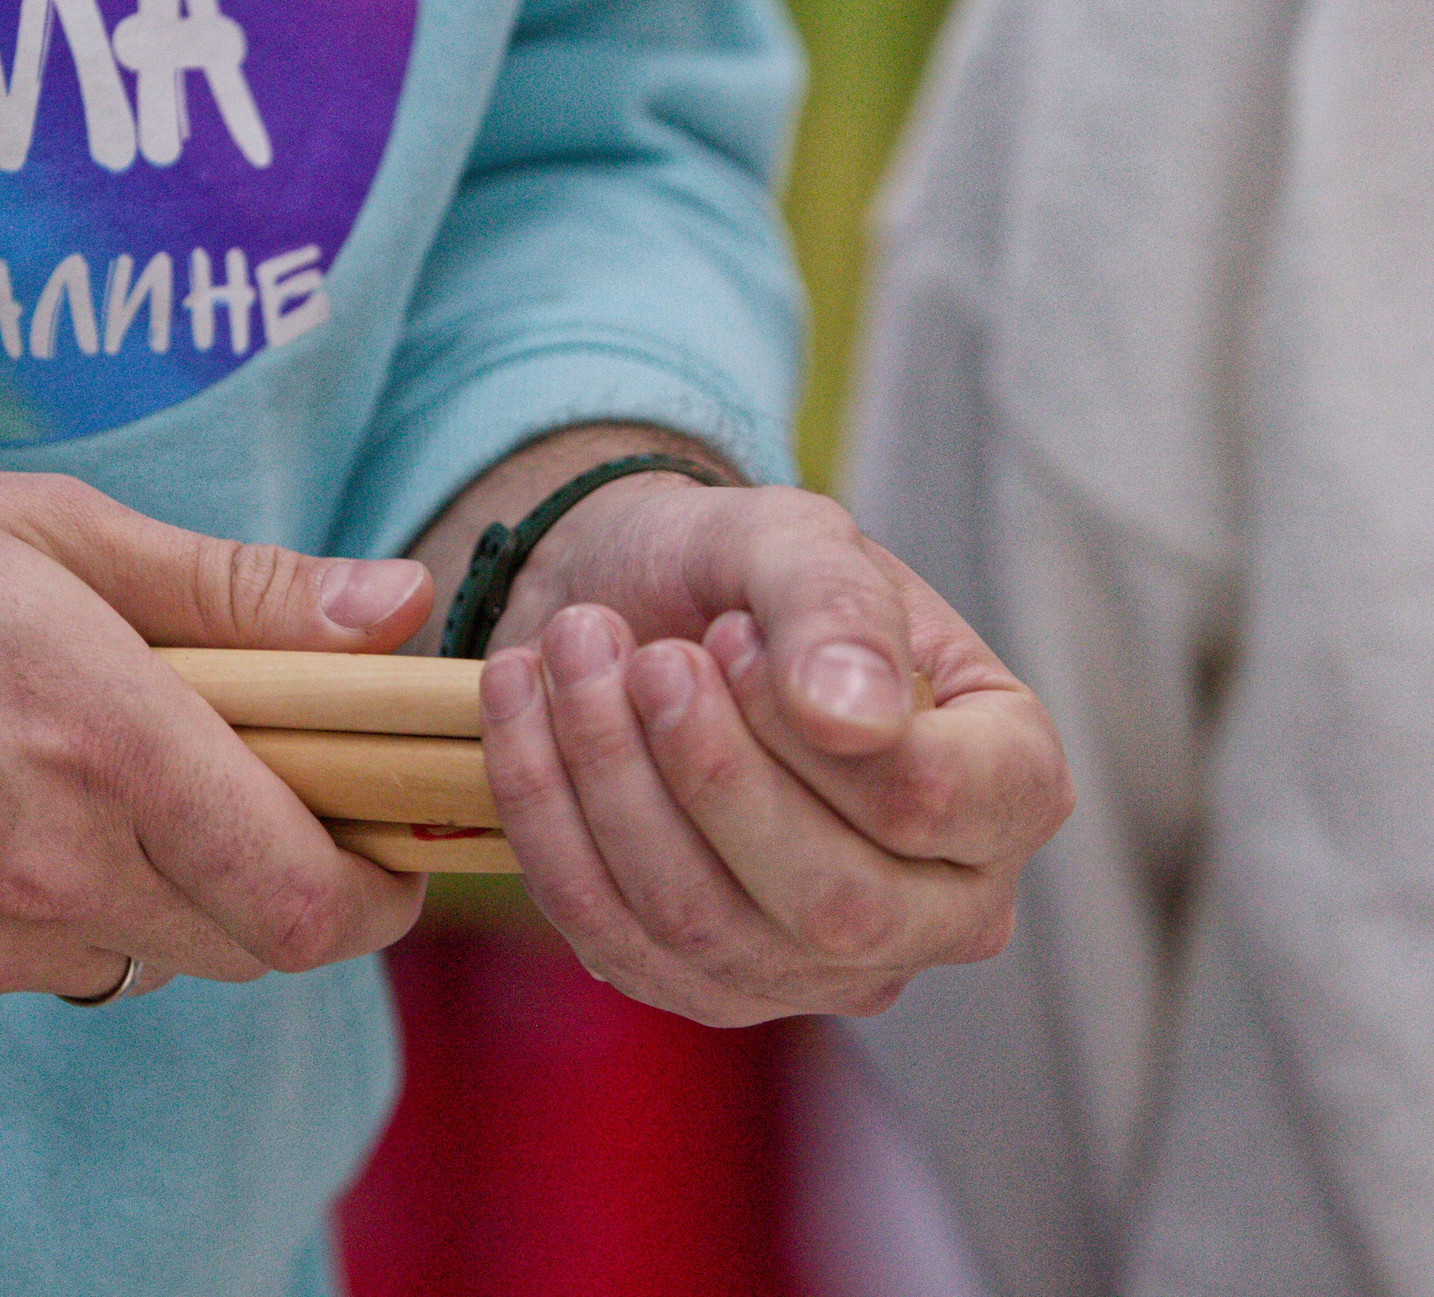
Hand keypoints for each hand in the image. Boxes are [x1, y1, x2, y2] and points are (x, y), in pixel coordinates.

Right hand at [0, 420, 430, 1007]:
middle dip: (287, 880)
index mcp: (103, 740)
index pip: (308, 894)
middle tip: (268, 784)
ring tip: (108, 772)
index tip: (393, 834)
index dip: (380, 882)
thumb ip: (239, 590)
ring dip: (173, 887)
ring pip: (148, 953)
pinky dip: (67, 903)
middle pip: (250, 945)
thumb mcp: (54, 530)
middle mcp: (47, 868)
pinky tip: (1, 806)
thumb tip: (396, 609)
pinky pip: (43, 962)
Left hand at [469, 459, 1071, 1025]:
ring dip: (607, 778)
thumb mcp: (792, 540)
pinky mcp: (704, 986)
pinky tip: (518, 705)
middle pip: (830, 903)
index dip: (805, 730)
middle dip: (702, 771)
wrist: (633, 606)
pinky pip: (611, 935)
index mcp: (1009, 786)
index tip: (724, 632)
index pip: (934, 805)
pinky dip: (544, 812)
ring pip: (705, 925)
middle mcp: (942, 907)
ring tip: (567, 645)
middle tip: (627, 648)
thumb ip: (835, 607)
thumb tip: (855, 718)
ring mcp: (823, 969)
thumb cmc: (739, 572)